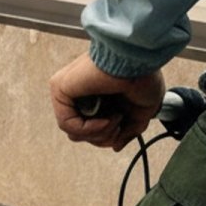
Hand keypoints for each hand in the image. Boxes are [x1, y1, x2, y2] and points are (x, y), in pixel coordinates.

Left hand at [49, 51, 165, 151]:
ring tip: (116, 119)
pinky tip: (107, 120)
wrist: (140, 61)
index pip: (91, 128)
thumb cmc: (144, 75)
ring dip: (99, 134)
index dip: (107, 136)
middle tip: (119, 126)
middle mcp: (82, 92)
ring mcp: (70, 90)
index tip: (122, 129)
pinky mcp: (60, 87)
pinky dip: (89, 129)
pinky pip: (67, 124)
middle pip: (82, 133)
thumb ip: (129, 131)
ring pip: (74, 132)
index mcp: (99, 94)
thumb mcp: (142, 111)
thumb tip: (115, 145)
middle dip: (103, 137)